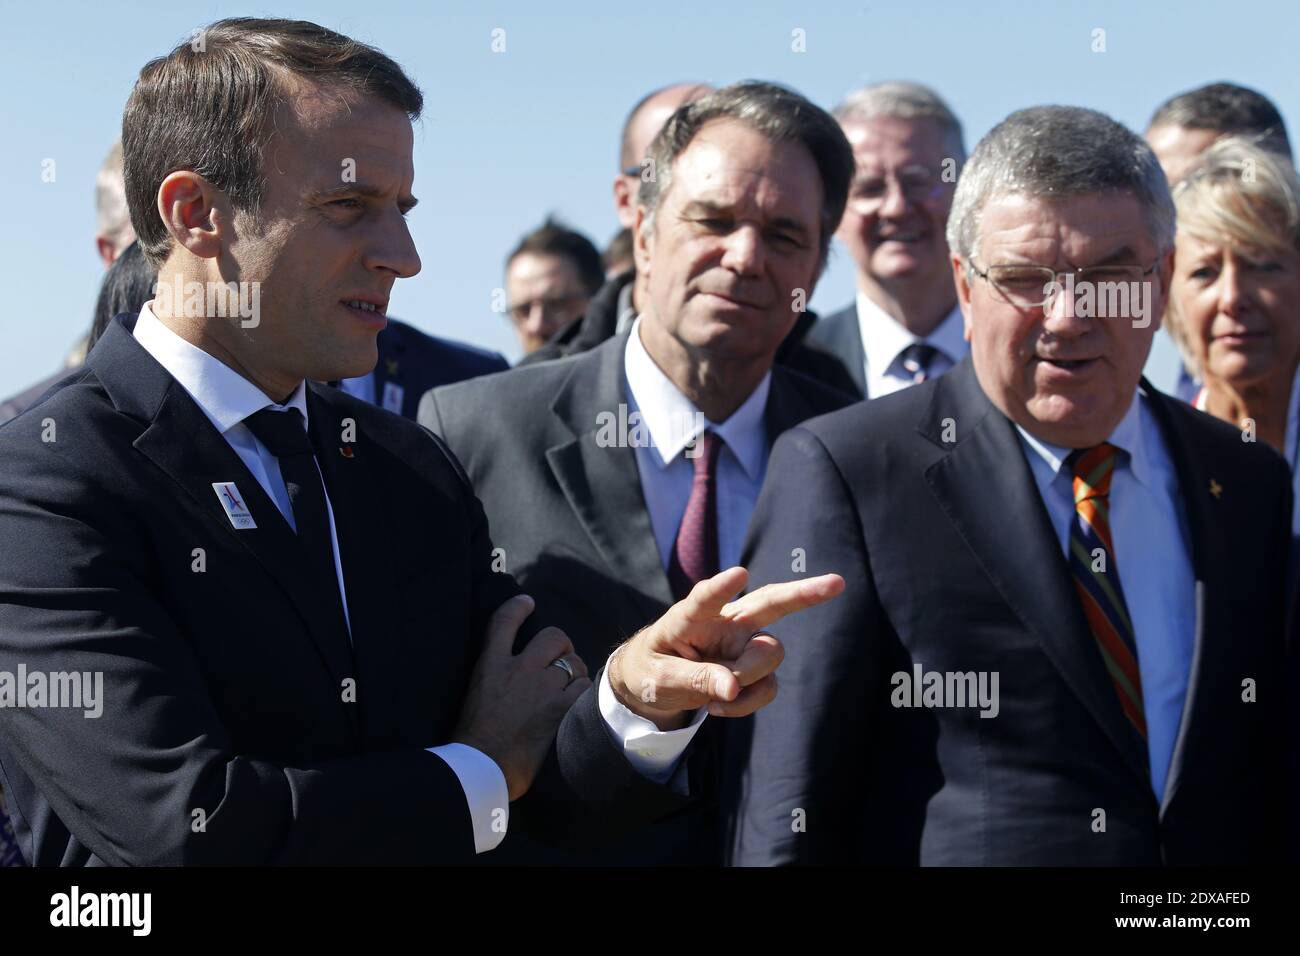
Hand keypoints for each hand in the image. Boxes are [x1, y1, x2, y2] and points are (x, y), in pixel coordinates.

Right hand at [452, 595, 591, 800]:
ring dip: (575, 672)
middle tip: (561, 657)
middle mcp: (518, 670)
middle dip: (561, 645)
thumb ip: (492, 678)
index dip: (518, 607)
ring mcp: (541, 688)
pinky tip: (578, 701)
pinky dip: (584, 692)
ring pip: (573, 663)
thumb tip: (506, 674)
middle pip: (553, 637)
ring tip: (570, 685)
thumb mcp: (473, 695)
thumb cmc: (471, 740)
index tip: (527, 602)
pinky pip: (584, 687)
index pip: (504, 621)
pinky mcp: (559, 709)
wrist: (482, 767)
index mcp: (490, 665)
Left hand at [608, 567, 843, 729]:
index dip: (721, 588)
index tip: (739, 575)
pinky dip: (749, 702)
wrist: (653, 684)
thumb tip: (733, 688)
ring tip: (717, 697)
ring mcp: (744, 643)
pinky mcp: (754, 667)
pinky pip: (768, 686)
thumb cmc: (652, 671)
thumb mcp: (659, 681)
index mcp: (690, 616)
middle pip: (770, 602)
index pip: (705, 599)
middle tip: (837, 583)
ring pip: (770, 654)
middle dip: (804, 594)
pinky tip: (722, 705)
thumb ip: (694, 680)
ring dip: (749, 679)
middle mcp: (725, 622)